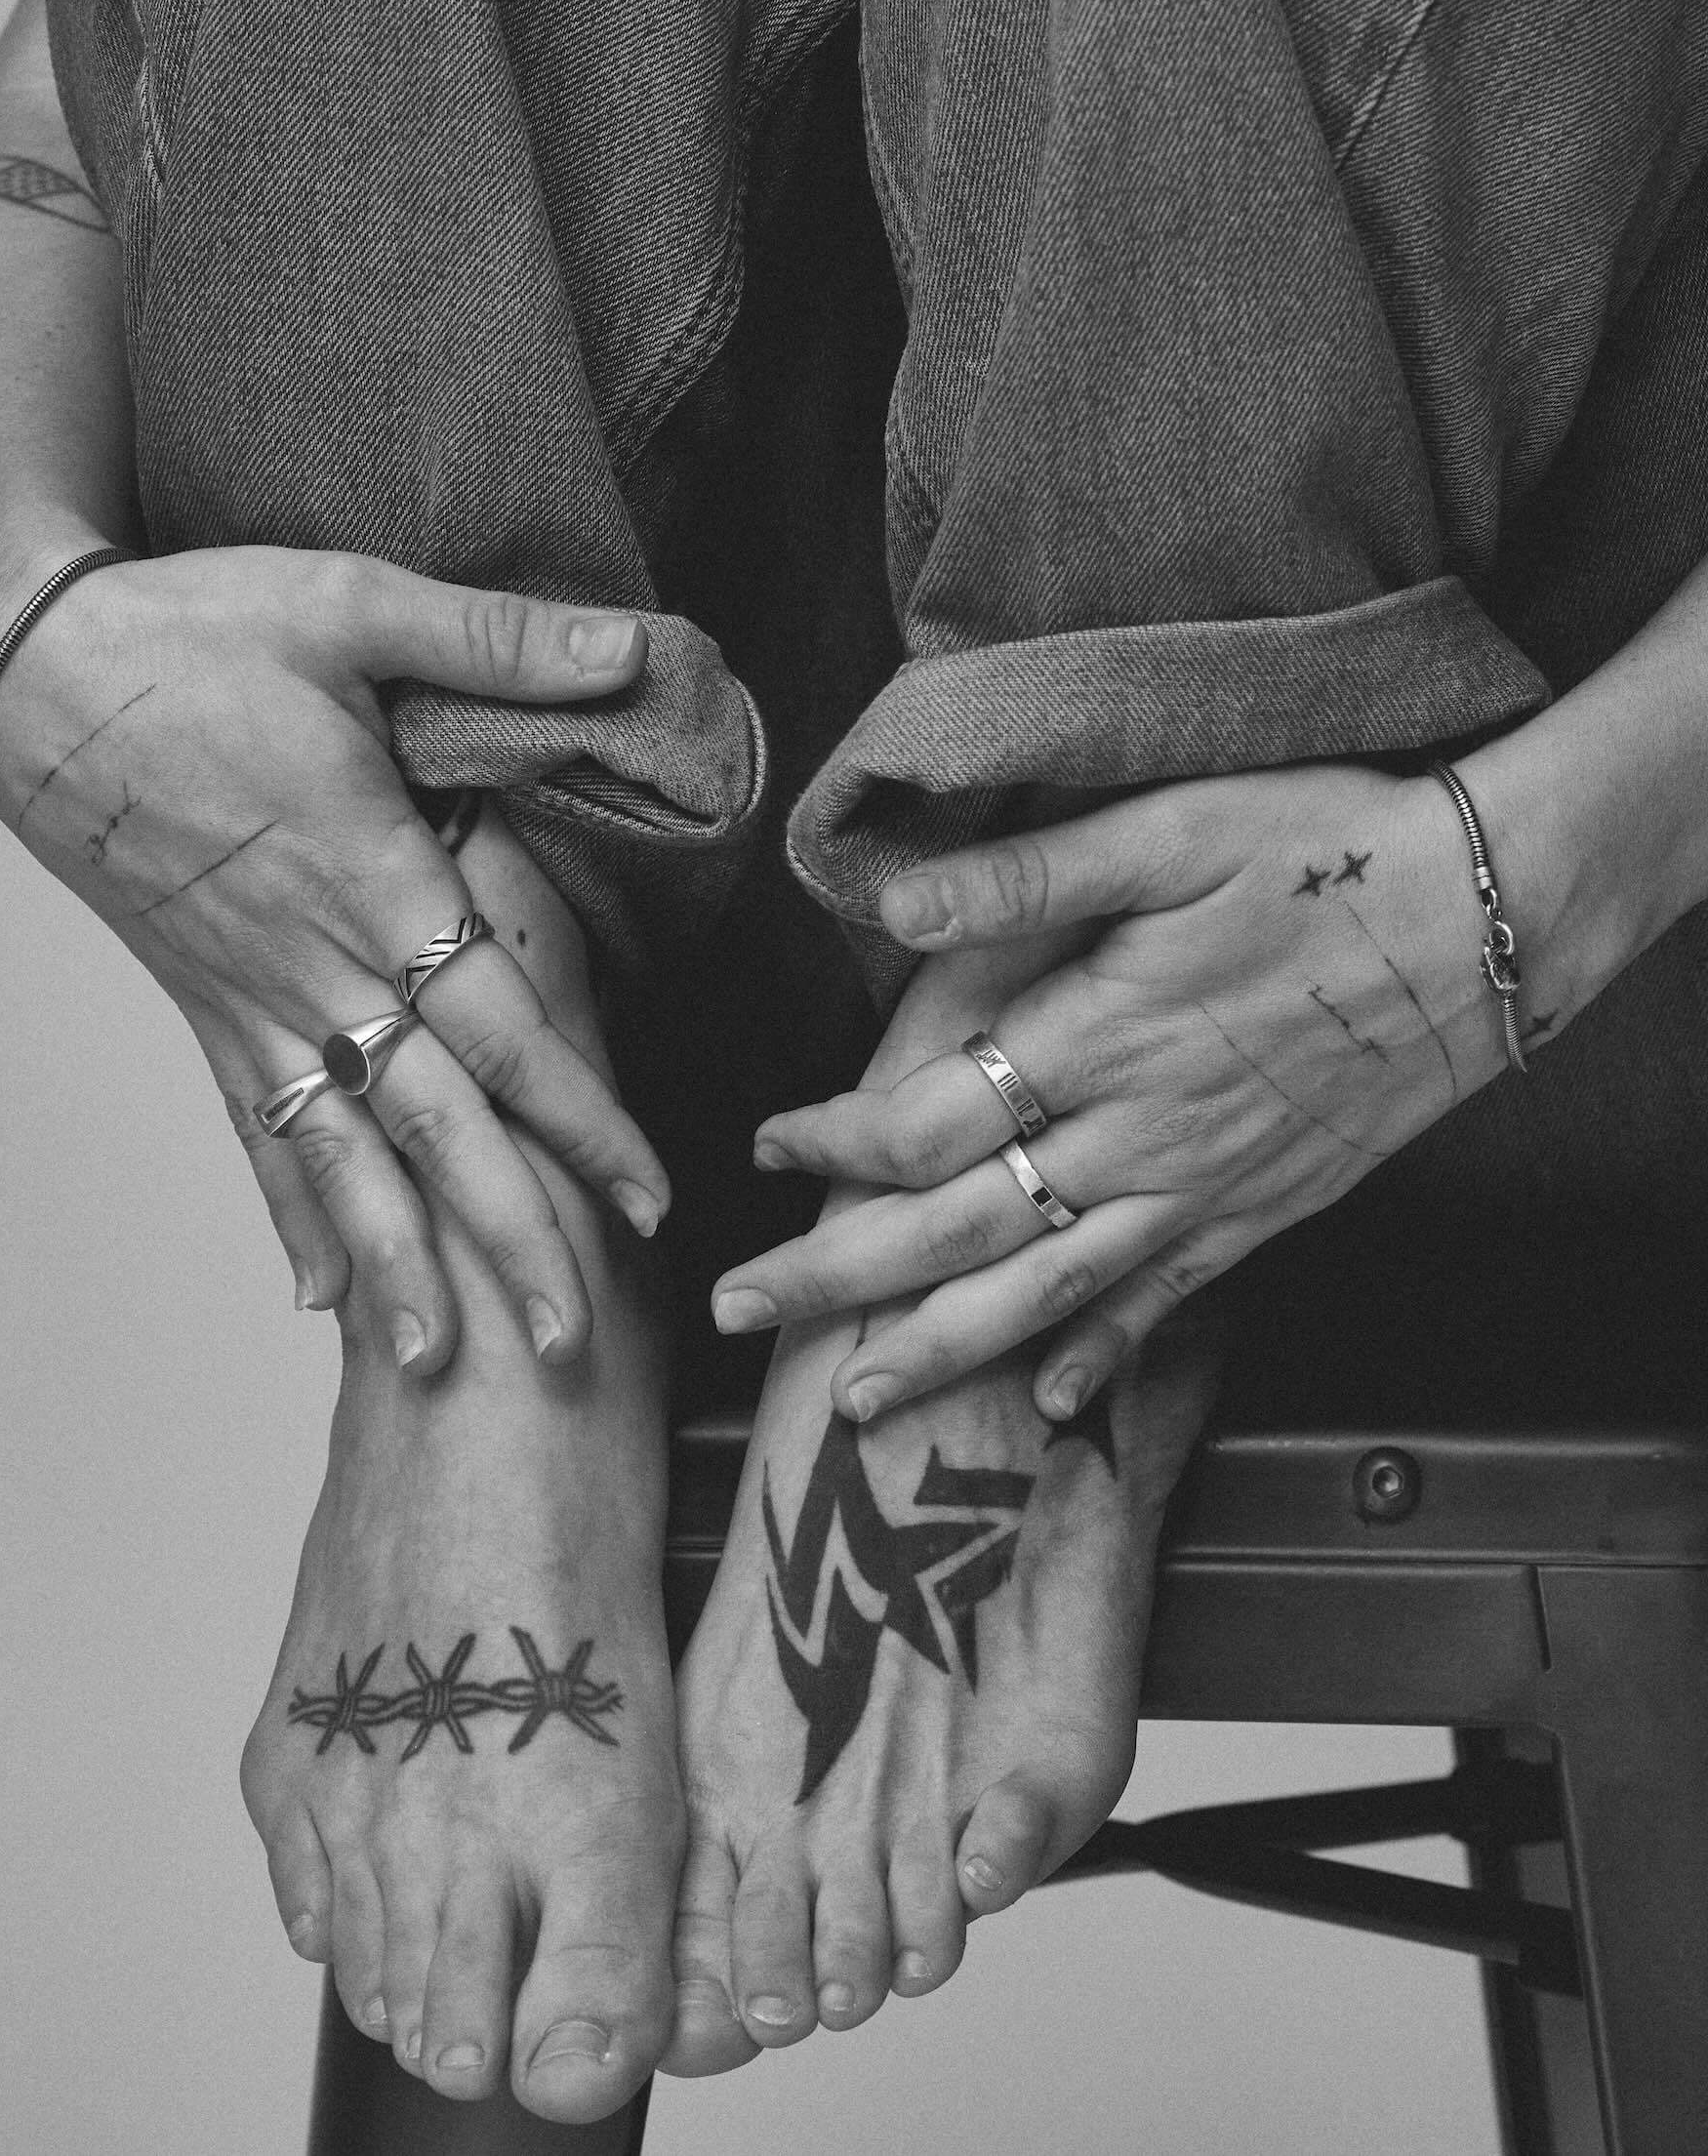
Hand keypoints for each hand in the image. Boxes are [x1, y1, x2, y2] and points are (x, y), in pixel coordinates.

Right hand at [0, 542, 669, 1367]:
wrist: (38, 671)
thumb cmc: (196, 631)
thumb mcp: (356, 607)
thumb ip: (501, 643)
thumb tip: (632, 645)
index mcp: (373, 881)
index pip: (501, 1032)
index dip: (578, 1120)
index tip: (642, 1199)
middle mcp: (315, 965)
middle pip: (432, 1127)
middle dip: (505, 1235)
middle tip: (566, 1339)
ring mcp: (252, 998)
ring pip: (341, 1155)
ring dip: (394, 1260)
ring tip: (439, 1359)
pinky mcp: (204, 1004)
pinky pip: (256, 1129)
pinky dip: (290, 1214)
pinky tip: (315, 1294)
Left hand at [713, 765, 1520, 1421]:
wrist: (1489, 918)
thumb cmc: (1325, 853)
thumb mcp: (1168, 829)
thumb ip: (1024, 880)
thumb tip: (891, 905)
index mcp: (1096, 1039)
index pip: (927, 1122)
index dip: (834, 1144)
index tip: (768, 1148)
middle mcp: (1136, 1136)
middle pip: (957, 1232)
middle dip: (838, 1278)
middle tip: (743, 1315)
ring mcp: (1202, 1188)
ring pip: (1045, 1294)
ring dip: (942, 1349)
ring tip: (856, 1399)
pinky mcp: (1265, 1209)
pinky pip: (1166, 1304)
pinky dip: (1103, 1358)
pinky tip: (1052, 1403)